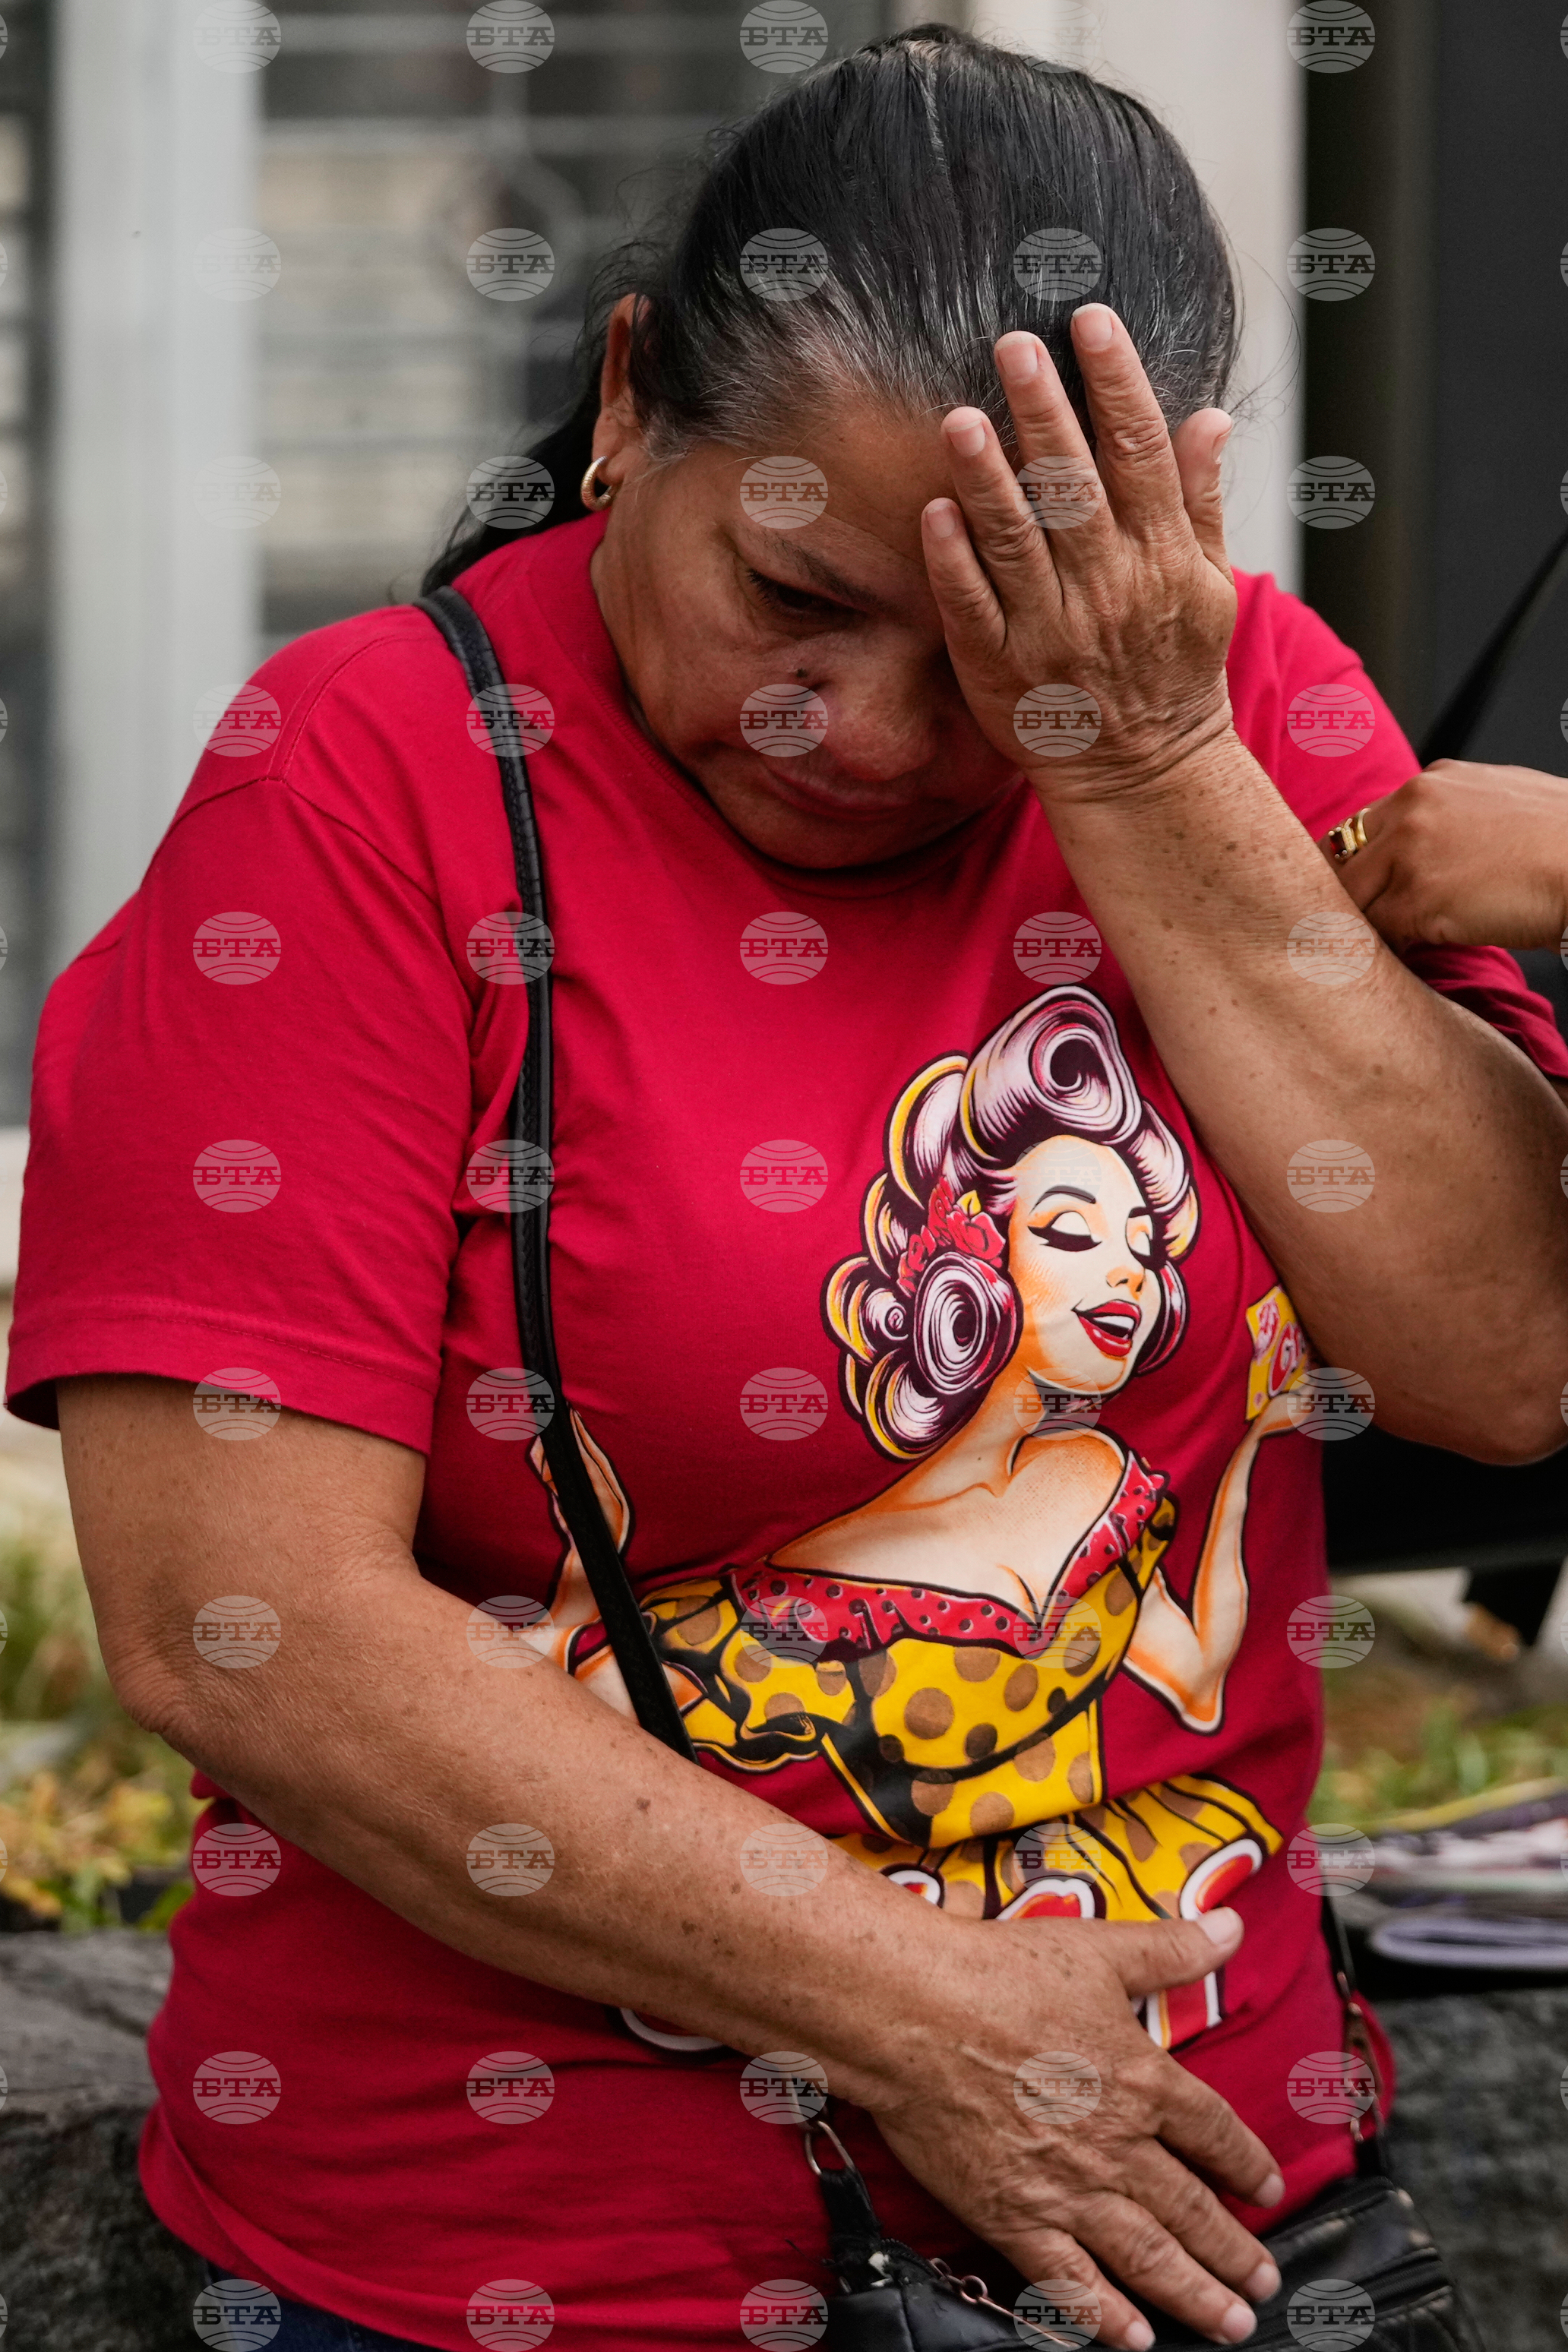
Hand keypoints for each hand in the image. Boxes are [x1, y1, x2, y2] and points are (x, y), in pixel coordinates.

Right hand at [867, 1906, 1282, 2347]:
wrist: (913, 2013)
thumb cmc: (998, 1974)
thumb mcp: (1098, 1949)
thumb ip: (1170, 1947)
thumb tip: (1230, 1927)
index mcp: (1143, 2078)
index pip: (1214, 2133)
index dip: (1247, 2163)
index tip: (1267, 2190)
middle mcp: (1117, 2144)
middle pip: (1192, 2209)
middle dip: (1234, 2252)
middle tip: (1264, 2283)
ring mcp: (1068, 2189)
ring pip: (1148, 2258)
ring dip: (1196, 2295)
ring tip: (1230, 2323)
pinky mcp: (1013, 2217)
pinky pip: (1070, 2283)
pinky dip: (1106, 2318)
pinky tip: (1132, 2339)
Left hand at [920, 306, 1238, 799]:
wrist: (1144, 772)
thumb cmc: (1174, 668)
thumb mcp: (1210, 586)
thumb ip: (1199, 501)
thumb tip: (1209, 417)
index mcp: (1162, 556)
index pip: (1139, 452)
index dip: (1116, 382)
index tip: (1092, 321)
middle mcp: (1108, 588)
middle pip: (1074, 485)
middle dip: (1045, 411)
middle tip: (1015, 344)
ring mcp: (1052, 631)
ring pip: (1016, 542)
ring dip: (987, 478)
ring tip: (961, 416)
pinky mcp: (1002, 669)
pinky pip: (973, 609)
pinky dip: (954, 562)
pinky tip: (935, 511)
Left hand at [1319, 759, 1567, 950]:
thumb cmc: (1561, 841)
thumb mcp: (1500, 802)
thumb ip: (1451, 815)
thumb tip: (1430, 846)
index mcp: (1429, 783)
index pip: (1362, 827)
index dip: (1360, 867)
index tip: (1365, 894)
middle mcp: (1411, 809)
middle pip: (1341, 861)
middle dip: (1350, 897)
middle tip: (1361, 928)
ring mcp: (1409, 852)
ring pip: (1351, 898)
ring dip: (1364, 925)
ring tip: (1386, 945)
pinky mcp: (1417, 897)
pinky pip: (1377, 932)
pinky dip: (1388, 948)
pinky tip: (1410, 953)